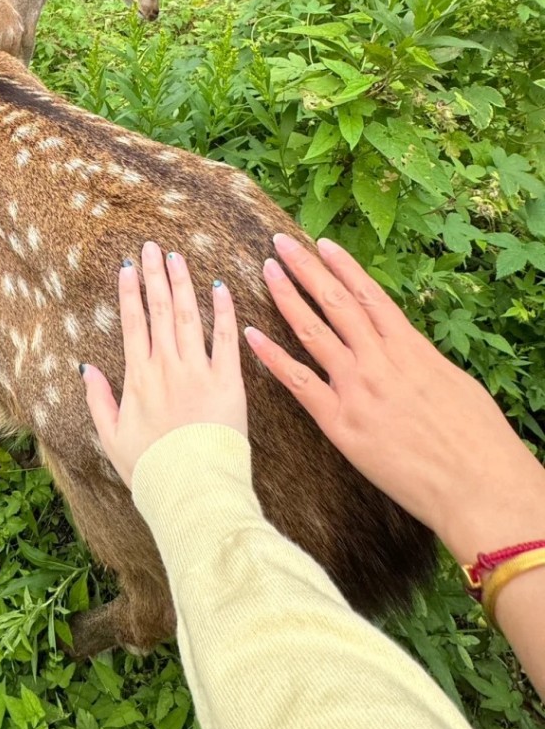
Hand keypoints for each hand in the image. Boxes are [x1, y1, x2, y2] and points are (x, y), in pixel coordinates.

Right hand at [82, 241, 247, 488]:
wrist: (192, 490)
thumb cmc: (151, 469)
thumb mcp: (112, 437)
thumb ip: (98, 400)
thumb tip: (85, 368)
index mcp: (139, 377)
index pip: (133, 322)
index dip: (130, 291)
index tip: (128, 265)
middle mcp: (167, 366)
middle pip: (160, 310)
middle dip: (155, 275)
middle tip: (153, 247)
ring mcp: (199, 371)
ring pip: (190, 316)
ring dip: (184, 283)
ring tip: (179, 257)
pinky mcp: (229, 382)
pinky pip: (227, 339)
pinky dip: (224, 311)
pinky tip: (221, 287)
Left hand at [246, 234, 544, 564]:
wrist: (475, 486)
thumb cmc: (477, 440)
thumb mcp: (455, 383)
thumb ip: (422, 361)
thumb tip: (408, 348)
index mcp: (410, 347)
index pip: (369, 295)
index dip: (343, 266)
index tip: (323, 243)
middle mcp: (379, 360)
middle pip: (335, 302)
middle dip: (306, 268)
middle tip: (280, 242)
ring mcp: (357, 388)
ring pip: (312, 331)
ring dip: (286, 297)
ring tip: (267, 271)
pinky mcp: (340, 423)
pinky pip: (298, 382)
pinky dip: (272, 356)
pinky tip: (250, 334)